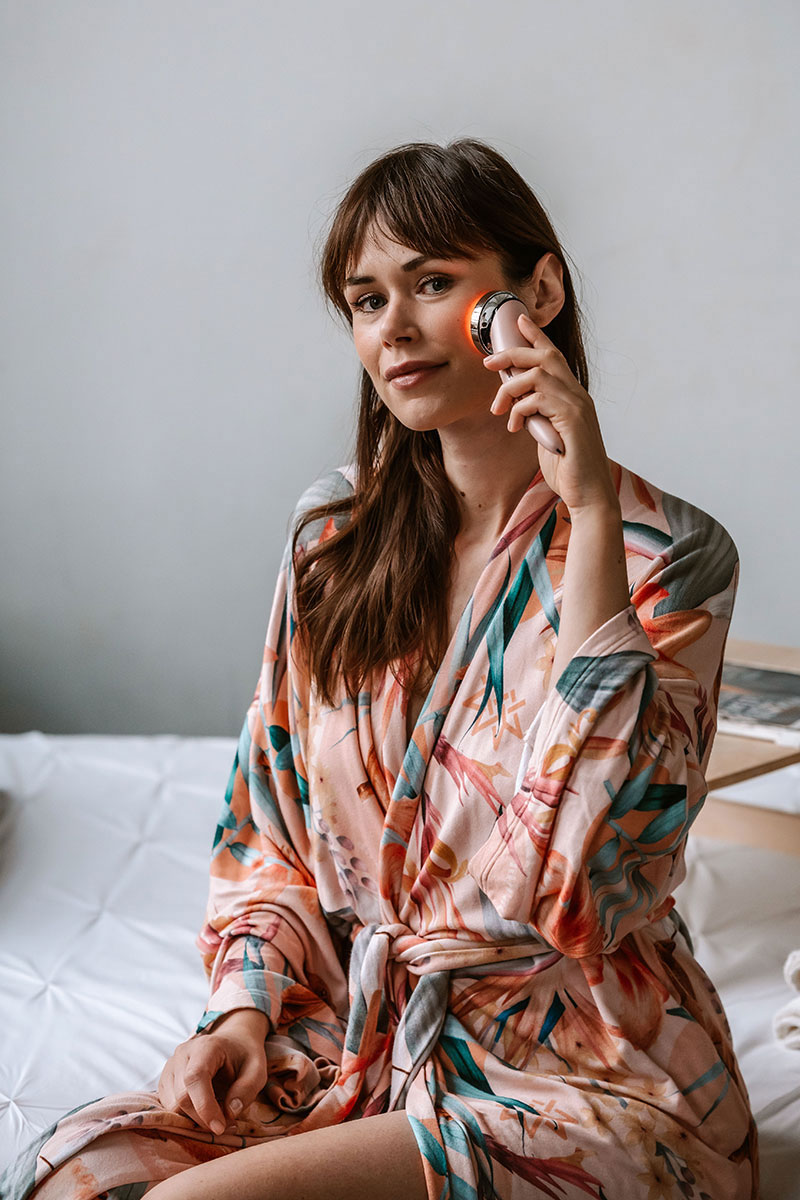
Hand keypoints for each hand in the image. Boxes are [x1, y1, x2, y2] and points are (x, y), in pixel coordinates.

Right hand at [157, 1008, 268, 1133]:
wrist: (232, 1043)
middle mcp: (182, 1054)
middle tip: (226, 1125)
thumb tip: (229, 1113)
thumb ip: (247, 1089)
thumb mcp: (258, 1069)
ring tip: (217, 1117)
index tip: (220, 1127)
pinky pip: (168, 1107)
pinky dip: (185, 1118)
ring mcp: (170, 1067)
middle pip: (181, 1097)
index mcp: (205, 1046)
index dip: (204, 1107)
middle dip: (202, 1119)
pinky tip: (204, 1113)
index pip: (195, 1078)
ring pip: (172, 1106)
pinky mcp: (166, 1081)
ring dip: (193, 1120)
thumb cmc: (245, 1056)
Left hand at [484, 313, 618, 516]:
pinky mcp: (571, 419)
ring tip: (498, 408)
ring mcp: (577, 405)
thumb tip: (518, 404)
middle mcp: (577, 395)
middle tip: (489, 361)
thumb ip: (537, 415)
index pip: (554, 356)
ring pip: (538, 373)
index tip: (518, 321)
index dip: (536, 335)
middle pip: (545, 355)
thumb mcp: (546, 435)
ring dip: (510, 387)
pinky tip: (515, 427)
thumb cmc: (568, 468)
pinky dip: (519, 409)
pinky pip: (538, 399)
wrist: (588, 494)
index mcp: (572, 396)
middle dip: (514, 352)